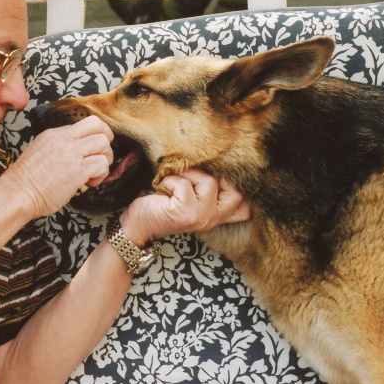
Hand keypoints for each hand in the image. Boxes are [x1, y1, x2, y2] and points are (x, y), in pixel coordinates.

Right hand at [0, 115, 113, 217]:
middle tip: (100, 158)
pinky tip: (90, 183)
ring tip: (94, 174)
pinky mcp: (77, 170)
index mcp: (55, 134)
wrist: (17, 194)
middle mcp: (64, 139)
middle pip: (99, 126)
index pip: (86, 123)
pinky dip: (101, 175)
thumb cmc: (26, 180)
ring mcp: (72, 153)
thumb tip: (76, 151)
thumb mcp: (40, 151)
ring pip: (104, 143)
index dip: (96, 135)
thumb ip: (59, 147)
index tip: (92, 150)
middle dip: (106, 142)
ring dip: (105, 160)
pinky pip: (101, 164)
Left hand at [121, 169, 249, 245]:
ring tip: (173, 182)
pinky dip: (171, 179)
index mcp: (217, 215)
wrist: (137, 224)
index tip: (222, 172)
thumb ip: (206, 187)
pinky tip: (163, 187)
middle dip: (214, 173)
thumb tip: (215, 158)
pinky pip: (185, 184)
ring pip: (209, 181)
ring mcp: (202, 216)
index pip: (246, 206)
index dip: (241, 186)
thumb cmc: (161, 204)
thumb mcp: (189, 197)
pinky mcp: (186, 213)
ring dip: (187, 174)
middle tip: (192, 174)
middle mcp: (214, 218)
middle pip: (236, 190)